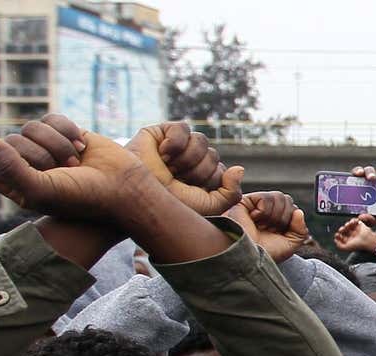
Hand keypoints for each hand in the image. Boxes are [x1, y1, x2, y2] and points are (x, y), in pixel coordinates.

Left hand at [0, 124, 154, 222]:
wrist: (125, 187)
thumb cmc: (84, 197)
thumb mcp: (41, 189)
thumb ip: (9, 168)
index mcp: (17, 187)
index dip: (11, 167)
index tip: (38, 177)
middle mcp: (28, 167)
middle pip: (11, 142)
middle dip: (41, 155)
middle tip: (64, 171)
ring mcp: (45, 148)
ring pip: (31, 127)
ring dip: (57, 143)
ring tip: (75, 161)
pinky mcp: (64, 133)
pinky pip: (51, 118)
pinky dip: (67, 130)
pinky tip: (82, 146)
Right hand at [125, 121, 243, 216]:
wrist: (135, 195)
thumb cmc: (168, 204)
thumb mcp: (208, 206)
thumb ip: (231, 193)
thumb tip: (240, 169)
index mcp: (204, 178)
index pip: (222, 172)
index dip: (207, 182)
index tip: (188, 191)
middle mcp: (193, 161)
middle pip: (213, 156)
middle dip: (195, 172)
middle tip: (175, 180)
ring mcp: (179, 145)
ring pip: (201, 141)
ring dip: (186, 159)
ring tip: (168, 168)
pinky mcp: (164, 132)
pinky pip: (183, 128)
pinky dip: (175, 143)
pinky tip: (163, 154)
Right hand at [227, 191, 307, 262]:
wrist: (247, 256)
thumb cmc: (265, 253)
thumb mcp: (290, 245)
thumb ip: (301, 230)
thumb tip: (299, 211)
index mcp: (277, 221)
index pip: (294, 209)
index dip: (291, 221)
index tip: (280, 233)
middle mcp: (267, 212)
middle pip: (287, 200)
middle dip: (284, 217)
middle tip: (271, 229)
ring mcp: (257, 205)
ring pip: (279, 197)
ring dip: (274, 215)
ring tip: (262, 225)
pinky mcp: (246, 201)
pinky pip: (265, 198)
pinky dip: (263, 211)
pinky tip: (254, 218)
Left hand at [334, 217, 375, 253]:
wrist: (367, 240)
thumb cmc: (359, 244)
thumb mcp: (346, 248)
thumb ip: (339, 246)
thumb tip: (335, 241)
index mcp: (349, 241)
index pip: (341, 237)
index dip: (338, 235)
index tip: (337, 234)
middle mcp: (352, 235)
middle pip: (344, 230)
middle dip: (342, 229)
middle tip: (342, 229)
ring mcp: (356, 230)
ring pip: (348, 225)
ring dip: (347, 224)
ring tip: (349, 225)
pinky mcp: (360, 225)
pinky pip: (354, 220)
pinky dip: (353, 220)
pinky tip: (353, 222)